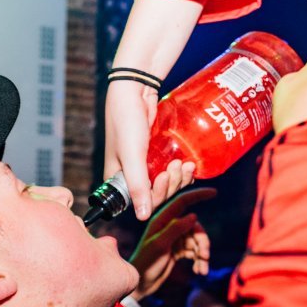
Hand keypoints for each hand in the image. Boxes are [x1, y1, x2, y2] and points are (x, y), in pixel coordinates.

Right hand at [105, 85, 197, 217]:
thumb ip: (137, 185)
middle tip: (176, 166)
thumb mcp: (132, 155)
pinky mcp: (158, 154)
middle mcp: (130, 176)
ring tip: (185, 163)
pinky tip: (189, 163)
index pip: (139, 203)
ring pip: (167, 184)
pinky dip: (182, 171)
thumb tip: (143, 216)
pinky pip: (172, 171)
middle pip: (156, 196)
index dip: (155, 196)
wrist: (135, 90)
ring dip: (179, 178)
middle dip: (170, 185)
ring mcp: (146, 166)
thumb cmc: (126, 120)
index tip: (163, 178)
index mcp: (117, 181)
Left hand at [128, 187, 214, 300]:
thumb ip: (176, 229)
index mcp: (162, 220)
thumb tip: (194, 215)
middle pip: (195, 226)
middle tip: (204, 256)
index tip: (214, 192)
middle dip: (202, 241)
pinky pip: (195, 251)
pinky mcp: (179, 250)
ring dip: (202, 254)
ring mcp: (175, 238)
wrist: (142, 284)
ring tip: (201, 269)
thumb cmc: (146, 263)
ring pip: (197, 240)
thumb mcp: (160, 245)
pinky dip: (199, 260)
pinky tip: (199, 271)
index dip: (198, 195)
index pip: (182, 202)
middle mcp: (169, 226)